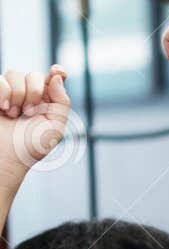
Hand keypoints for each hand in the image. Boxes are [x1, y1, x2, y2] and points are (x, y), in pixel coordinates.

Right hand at [0, 66, 69, 183]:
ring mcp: (9, 92)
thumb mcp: (55, 128)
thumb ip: (62, 103)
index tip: (59, 71)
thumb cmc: (30, 146)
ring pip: (15, 74)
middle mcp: (28, 95)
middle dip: (34, 92)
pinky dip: (2, 93)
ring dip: (17, 95)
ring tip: (13, 114)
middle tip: (29, 113)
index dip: (57, 72)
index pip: (53, 79)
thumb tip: (58, 77)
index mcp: (46, 103)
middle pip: (34, 75)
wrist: (5, 156)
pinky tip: (2, 109)